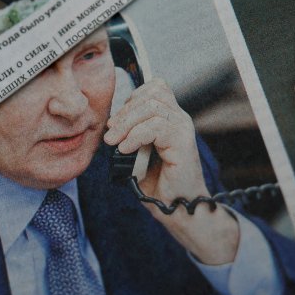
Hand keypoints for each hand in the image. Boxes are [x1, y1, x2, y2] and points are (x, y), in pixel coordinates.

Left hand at [103, 79, 240, 264]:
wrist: (177, 207)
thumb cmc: (159, 184)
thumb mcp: (139, 153)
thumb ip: (131, 134)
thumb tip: (112, 124)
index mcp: (171, 118)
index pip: (156, 87)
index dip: (134, 97)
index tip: (118, 120)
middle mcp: (180, 119)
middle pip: (152, 94)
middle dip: (125, 111)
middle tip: (111, 133)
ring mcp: (183, 129)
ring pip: (152, 108)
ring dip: (127, 124)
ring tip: (115, 142)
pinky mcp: (183, 141)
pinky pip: (155, 127)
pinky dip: (136, 136)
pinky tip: (126, 149)